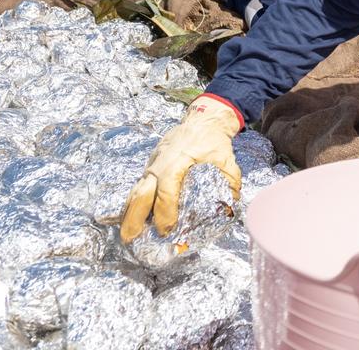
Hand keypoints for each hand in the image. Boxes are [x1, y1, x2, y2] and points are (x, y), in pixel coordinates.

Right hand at [119, 95, 242, 242]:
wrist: (202, 119)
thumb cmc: (212, 139)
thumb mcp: (225, 156)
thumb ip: (230, 178)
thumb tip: (232, 201)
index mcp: (176, 162)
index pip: (166, 191)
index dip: (165, 211)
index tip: (167, 229)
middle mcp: (159, 165)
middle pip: (141, 193)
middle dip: (134, 217)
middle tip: (131, 238)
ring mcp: (152, 164)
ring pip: (135, 190)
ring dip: (129, 213)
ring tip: (126, 234)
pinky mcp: (151, 165)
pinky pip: (138, 185)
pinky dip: (133, 202)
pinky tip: (130, 217)